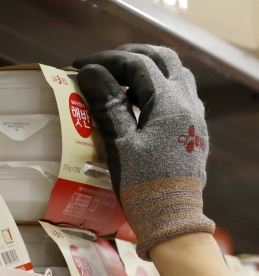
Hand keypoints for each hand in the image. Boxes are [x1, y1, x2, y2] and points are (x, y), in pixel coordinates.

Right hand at [73, 44, 214, 258]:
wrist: (171, 218)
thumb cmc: (143, 184)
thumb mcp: (120, 143)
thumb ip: (107, 104)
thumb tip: (91, 71)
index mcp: (170, 103)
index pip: (137, 64)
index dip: (106, 60)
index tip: (80, 66)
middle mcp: (188, 103)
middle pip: (163, 59)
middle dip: (130, 56)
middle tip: (102, 65)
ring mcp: (194, 116)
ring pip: (174, 74)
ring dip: (146, 68)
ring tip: (119, 78)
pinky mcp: (192, 130)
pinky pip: (179, 93)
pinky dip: (156, 86)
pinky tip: (138, 101)